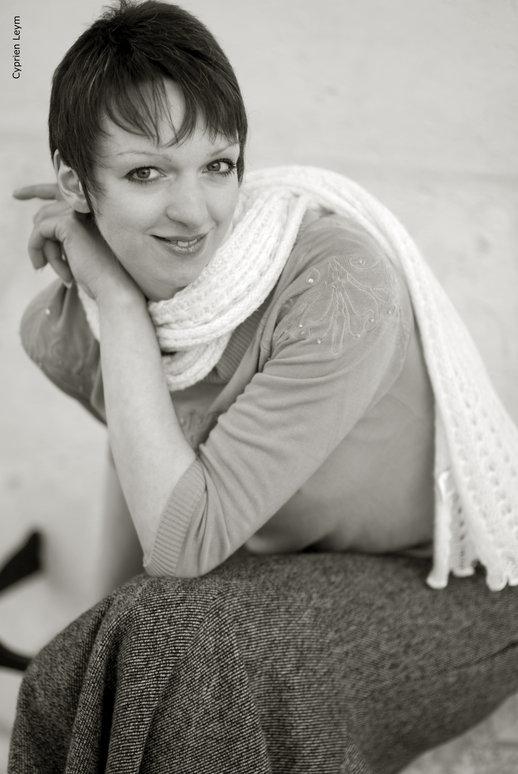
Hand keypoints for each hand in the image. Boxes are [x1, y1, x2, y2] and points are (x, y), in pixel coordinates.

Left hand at [13, 183, 140, 301]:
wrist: (116, 286)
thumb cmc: (102, 275)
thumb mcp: (82, 250)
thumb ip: (65, 233)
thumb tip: (37, 221)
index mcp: (95, 210)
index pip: (60, 191)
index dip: (37, 190)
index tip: (17, 194)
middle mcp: (88, 207)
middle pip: (47, 213)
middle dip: (43, 241)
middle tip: (45, 266)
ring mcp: (79, 212)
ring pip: (42, 223)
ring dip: (44, 250)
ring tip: (53, 270)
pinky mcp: (69, 223)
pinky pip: (39, 231)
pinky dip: (37, 249)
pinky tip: (45, 266)